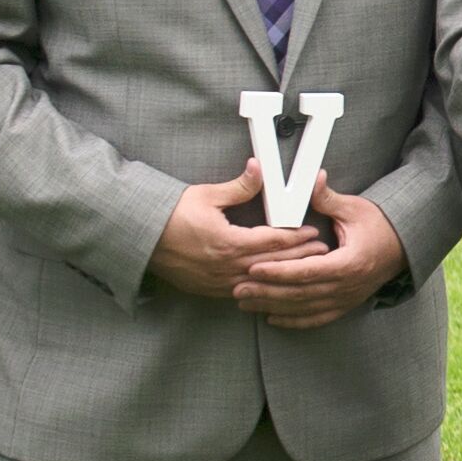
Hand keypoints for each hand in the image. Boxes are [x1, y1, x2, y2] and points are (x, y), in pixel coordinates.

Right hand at [149, 176, 319, 304]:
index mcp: (227, 242)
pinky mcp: (209, 289)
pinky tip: (274, 284)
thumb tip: (258, 169)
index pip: (272, 241)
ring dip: (284, 274)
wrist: (140, 238)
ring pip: (261, 281)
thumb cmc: (170, 215)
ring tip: (305, 269)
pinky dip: (262, 287)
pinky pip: (243, 291)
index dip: (296, 237)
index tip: (313, 232)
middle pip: (272, 263)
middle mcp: (225, 266)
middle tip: (321, 252)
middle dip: (299, 258)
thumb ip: (238, 187)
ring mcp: (217, 281)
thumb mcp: (206, 196)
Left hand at [232, 194, 409, 329]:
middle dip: (267, 292)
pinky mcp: (345, 305)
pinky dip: (294, 320)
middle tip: (238, 289)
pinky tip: (272, 318)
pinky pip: (317, 318)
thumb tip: (313, 178)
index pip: (307, 271)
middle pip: (300, 294)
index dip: (279, 272)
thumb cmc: (379, 226)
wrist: (404, 246)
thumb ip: (328, 198)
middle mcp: (347, 286)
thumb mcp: (354, 209)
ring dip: (273, 306)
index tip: (254, 269)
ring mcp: (346, 299)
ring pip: (304, 308)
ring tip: (246, 303)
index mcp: (349, 263)